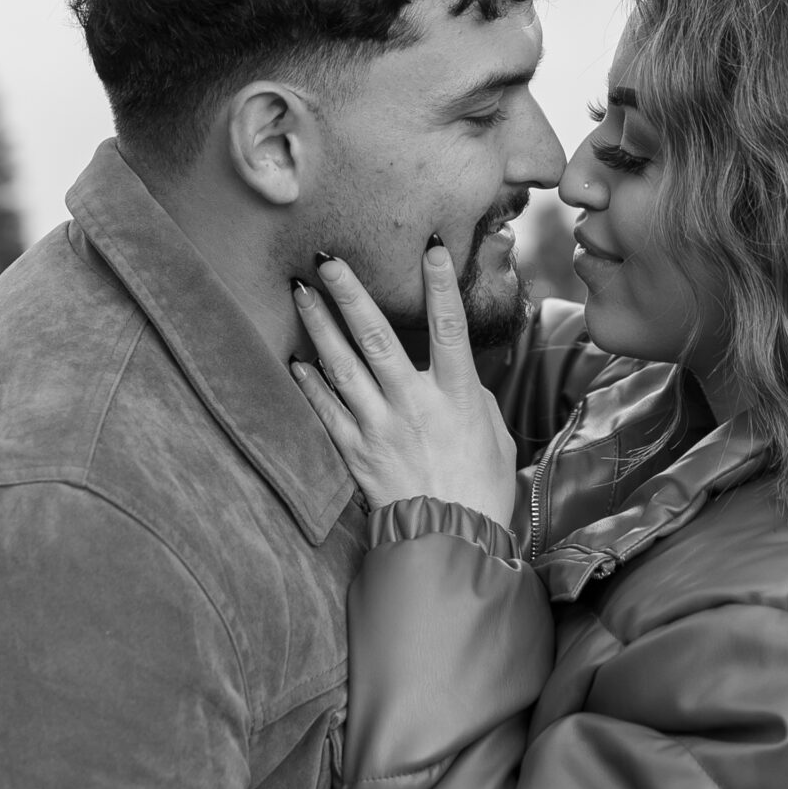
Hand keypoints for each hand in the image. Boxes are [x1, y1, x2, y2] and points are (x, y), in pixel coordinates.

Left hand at [291, 243, 519, 525]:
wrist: (450, 543)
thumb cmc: (481, 488)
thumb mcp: (491, 431)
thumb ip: (470, 393)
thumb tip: (452, 372)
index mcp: (457, 395)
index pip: (448, 327)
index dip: (440, 284)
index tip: (430, 246)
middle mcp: (414, 404)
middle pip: (376, 337)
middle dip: (349, 293)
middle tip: (326, 259)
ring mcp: (379, 427)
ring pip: (341, 366)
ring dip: (318, 325)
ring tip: (299, 291)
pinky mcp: (355, 452)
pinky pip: (325, 409)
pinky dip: (309, 382)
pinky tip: (296, 357)